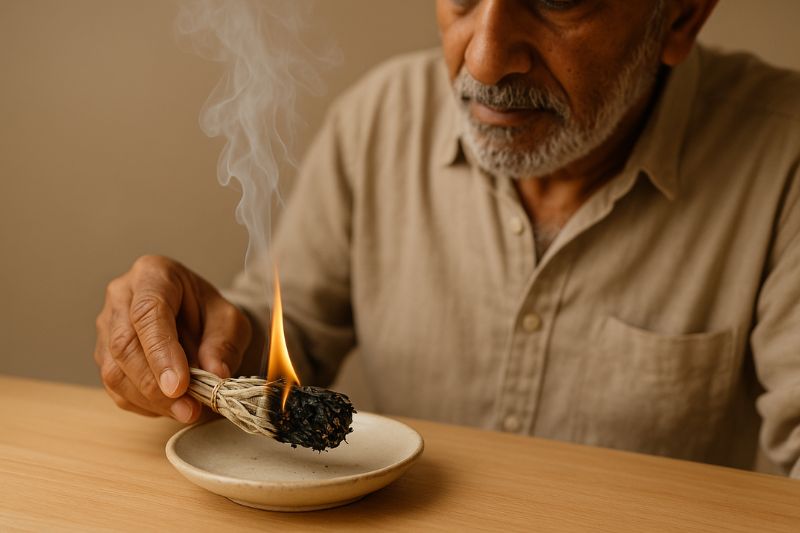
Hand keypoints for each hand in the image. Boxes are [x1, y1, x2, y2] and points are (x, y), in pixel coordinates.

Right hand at [94, 255, 251, 422]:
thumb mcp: (229, 319)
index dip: (161, 352)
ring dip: (150, 400)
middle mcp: (121, 296)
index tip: (179, 385)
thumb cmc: (207, 311)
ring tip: (186, 411)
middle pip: (125, 345)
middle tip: (189, 408)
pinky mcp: (104, 354)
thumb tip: (214, 374)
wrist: (193, 314)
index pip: (148, 313)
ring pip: (114, 371)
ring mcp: (106, 326)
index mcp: (152, 275)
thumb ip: (224, 343)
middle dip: (156, 385)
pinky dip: (144, 404)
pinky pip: (115, 387)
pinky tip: (170, 407)